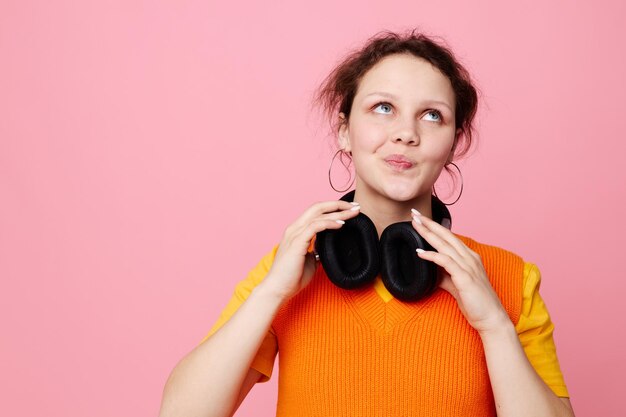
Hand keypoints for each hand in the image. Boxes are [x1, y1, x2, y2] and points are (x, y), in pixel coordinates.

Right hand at [260, 200, 360, 301]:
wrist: (278, 290)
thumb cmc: (291, 277)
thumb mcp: (310, 260)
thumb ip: (316, 250)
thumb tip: (326, 247)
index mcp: (297, 231)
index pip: (316, 212)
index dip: (333, 208)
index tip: (350, 210)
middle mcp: (295, 228)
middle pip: (318, 207)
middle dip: (338, 205)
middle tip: (356, 206)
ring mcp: (294, 234)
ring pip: (318, 215)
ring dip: (338, 212)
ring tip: (353, 212)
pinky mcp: (296, 242)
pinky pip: (315, 226)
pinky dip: (329, 223)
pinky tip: (341, 224)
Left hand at [410, 209, 510, 334]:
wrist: (491, 319)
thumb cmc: (475, 302)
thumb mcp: (456, 285)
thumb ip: (444, 275)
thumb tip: (430, 270)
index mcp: (469, 257)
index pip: (449, 237)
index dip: (435, 227)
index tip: (421, 219)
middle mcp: (470, 258)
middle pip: (446, 235)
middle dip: (430, 224)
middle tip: (415, 214)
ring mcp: (468, 267)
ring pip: (445, 245)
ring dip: (428, 234)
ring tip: (415, 225)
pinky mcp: (465, 277)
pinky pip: (445, 262)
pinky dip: (432, 255)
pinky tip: (419, 252)